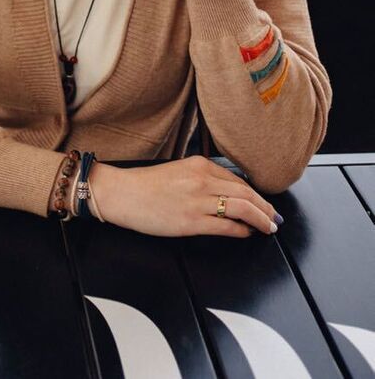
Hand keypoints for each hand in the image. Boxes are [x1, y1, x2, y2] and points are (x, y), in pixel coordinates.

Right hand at [90, 156, 280, 237]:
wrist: (123, 194)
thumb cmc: (145, 185)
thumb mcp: (178, 171)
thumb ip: (201, 178)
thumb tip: (224, 192)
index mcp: (199, 165)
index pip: (238, 180)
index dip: (256, 194)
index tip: (264, 203)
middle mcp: (203, 180)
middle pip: (246, 193)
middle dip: (265, 207)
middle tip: (275, 218)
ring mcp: (198, 201)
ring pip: (242, 208)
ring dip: (261, 219)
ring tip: (269, 227)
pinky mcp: (192, 221)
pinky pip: (226, 225)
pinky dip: (242, 230)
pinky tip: (248, 233)